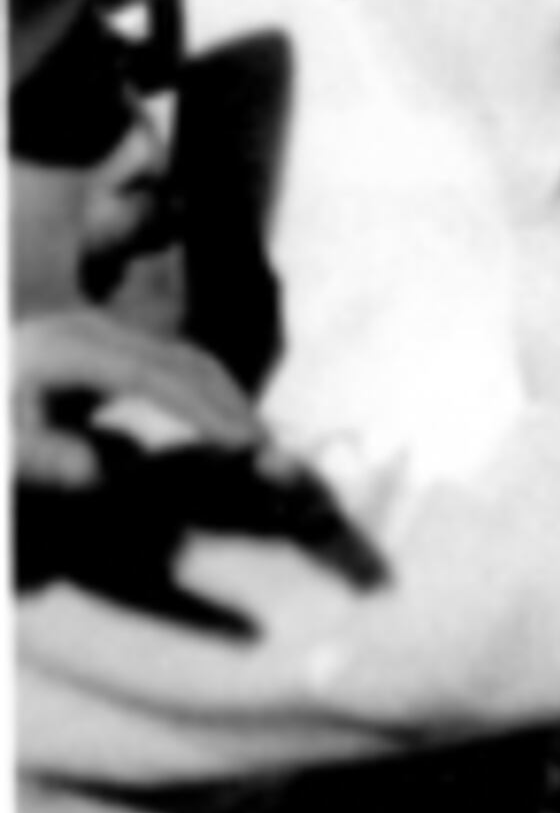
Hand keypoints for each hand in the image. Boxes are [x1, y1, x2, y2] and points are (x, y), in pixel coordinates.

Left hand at [16, 306, 265, 492]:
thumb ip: (39, 453)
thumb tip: (96, 477)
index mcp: (75, 353)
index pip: (162, 379)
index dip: (208, 409)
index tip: (246, 442)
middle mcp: (99, 337)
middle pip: (187, 363)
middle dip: (231, 404)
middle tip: (267, 450)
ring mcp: (104, 335)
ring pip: (185, 359)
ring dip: (223, 396)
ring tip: (250, 439)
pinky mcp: (103, 345)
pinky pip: (173, 364)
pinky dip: (204, 391)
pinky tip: (212, 418)